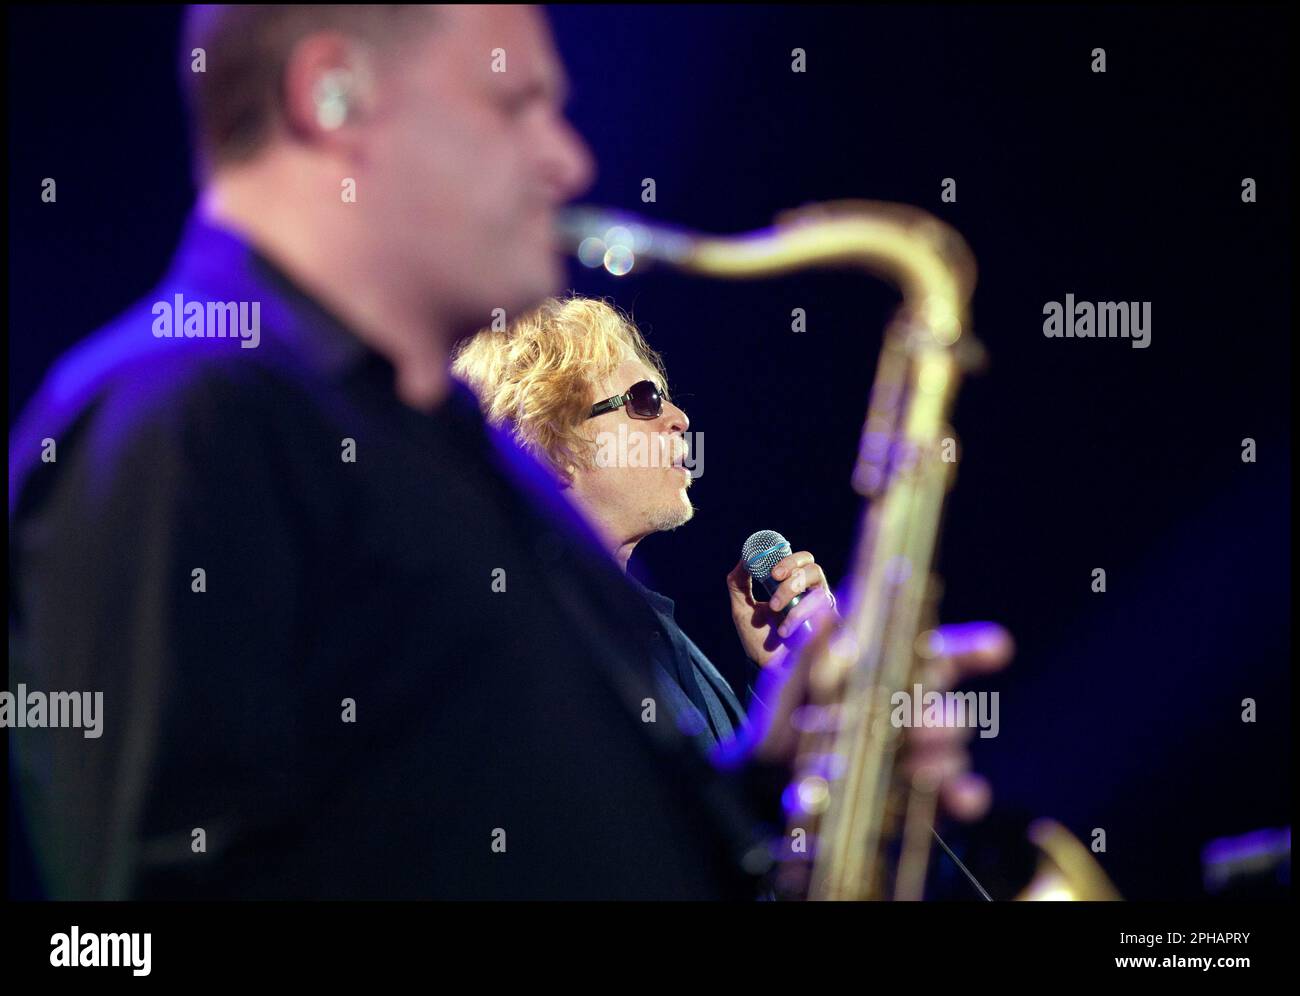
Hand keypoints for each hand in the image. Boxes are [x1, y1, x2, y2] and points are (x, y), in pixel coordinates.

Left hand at [726, 551, 836, 667]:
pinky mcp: (832, 628)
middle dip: (793, 574)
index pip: (802, 560)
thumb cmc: (759, 640)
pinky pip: (824, 612)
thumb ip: (738, 583)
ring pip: (818, 589)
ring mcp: (823, 611)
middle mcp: (811, 595)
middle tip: (775, 582)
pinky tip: (784, 631)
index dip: (791, 559)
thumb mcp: (742, 609)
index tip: (773, 571)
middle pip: (814, 568)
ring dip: (794, 595)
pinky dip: (800, 617)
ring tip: (776, 611)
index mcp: (794, 586)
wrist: (768, 669)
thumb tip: (743, 559)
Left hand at [741, 617, 1012, 823]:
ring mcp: (911, 755)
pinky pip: (948, 797)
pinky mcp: (912, 796)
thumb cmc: (780, 721)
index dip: (968, 650)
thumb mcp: (788, 683)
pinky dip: (961, 795)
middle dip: (943, 716)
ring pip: (947, 750)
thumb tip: (827, 610)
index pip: (935, 657)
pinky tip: (963, 796)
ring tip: (918, 761)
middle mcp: (904, 713)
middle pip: (943, 708)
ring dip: (942, 755)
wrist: (762, 782)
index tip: (998, 648)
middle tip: (926, 722)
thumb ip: (811, 653)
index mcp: (882, 676)